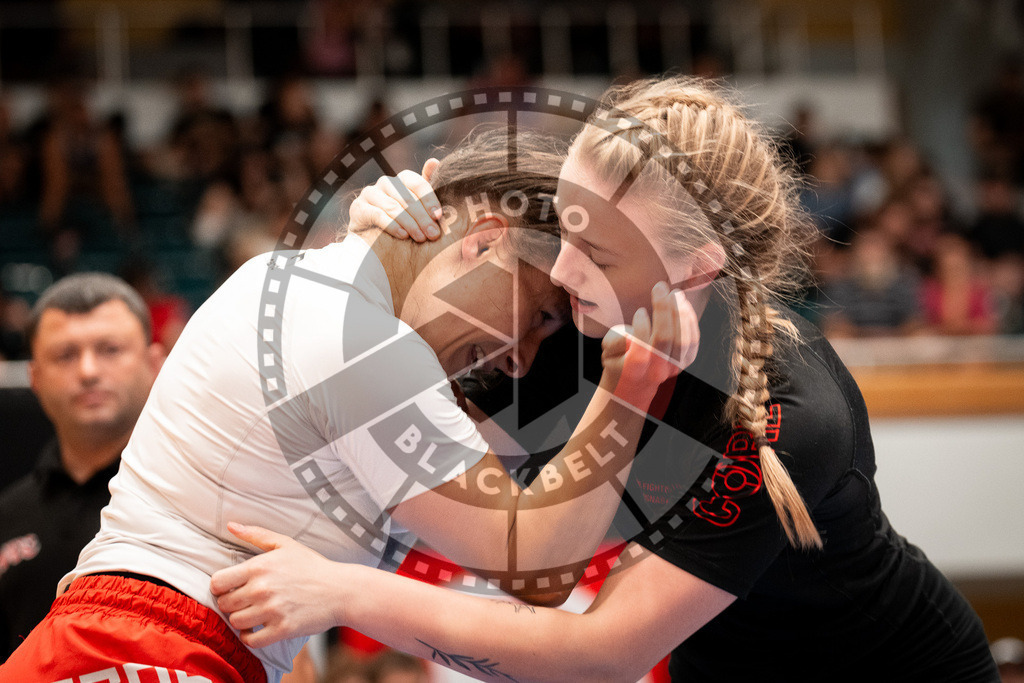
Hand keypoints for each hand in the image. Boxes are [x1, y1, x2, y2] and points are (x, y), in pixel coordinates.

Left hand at [210, 523, 345, 648]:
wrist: (340, 590)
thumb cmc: (312, 566)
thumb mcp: (285, 544)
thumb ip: (255, 534)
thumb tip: (230, 525)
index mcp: (259, 567)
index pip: (217, 582)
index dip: (220, 587)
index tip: (231, 588)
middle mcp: (262, 589)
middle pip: (224, 604)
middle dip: (231, 603)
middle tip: (244, 602)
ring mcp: (272, 611)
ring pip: (236, 622)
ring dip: (241, 620)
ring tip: (253, 614)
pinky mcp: (282, 629)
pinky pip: (251, 641)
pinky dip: (250, 637)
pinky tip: (258, 629)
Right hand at [349, 158, 443, 241]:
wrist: (373, 241)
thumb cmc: (402, 223)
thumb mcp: (419, 208)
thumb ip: (427, 189)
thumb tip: (434, 161)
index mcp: (402, 180)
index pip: (417, 183)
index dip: (429, 199)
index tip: (438, 216)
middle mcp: (385, 183)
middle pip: (407, 197)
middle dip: (422, 217)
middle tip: (433, 234)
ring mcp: (370, 194)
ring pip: (393, 207)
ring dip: (410, 224)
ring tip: (420, 238)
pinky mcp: (358, 208)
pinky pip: (378, 215)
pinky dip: (392, 226)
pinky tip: (403, 235)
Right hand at [600, 282, 698, 406]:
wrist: (636, 382)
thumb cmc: (618, 359)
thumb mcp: (607, 352)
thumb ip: (615, 342)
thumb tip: (632, 333)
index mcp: (633, 371)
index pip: (640, 352)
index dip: (641, 329)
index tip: (640, 311)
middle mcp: (656, 371)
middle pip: (664, 339)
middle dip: (663, 309)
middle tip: (659, 287)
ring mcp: (674, 368)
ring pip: (683, 339)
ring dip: (680, 312)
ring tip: (675, 293)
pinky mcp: (686, 361)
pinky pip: (693, 340)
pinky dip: (690, 320)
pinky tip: (683, 304)